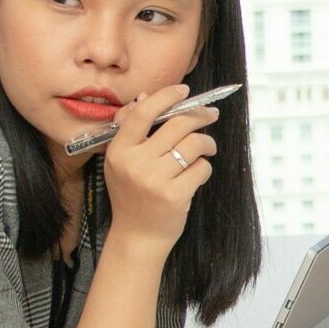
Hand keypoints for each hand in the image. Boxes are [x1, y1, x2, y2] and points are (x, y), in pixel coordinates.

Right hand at [98, 83, 217, 256]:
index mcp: (119, 151)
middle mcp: (135, 163)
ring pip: (194, 145)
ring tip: (207, 148)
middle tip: (209, 115)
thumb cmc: (132, 195)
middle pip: (177, 125)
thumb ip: (131, 130)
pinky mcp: (175, 196)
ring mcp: (155, 180)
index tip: (184, 90)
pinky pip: (201, 168)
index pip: (144, 113)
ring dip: (207, 143)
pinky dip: (205, 167)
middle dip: (199, 116)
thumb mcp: (121, 162)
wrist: (137, 237)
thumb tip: (146, 97)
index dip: (166, 97)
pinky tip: (198, 174)